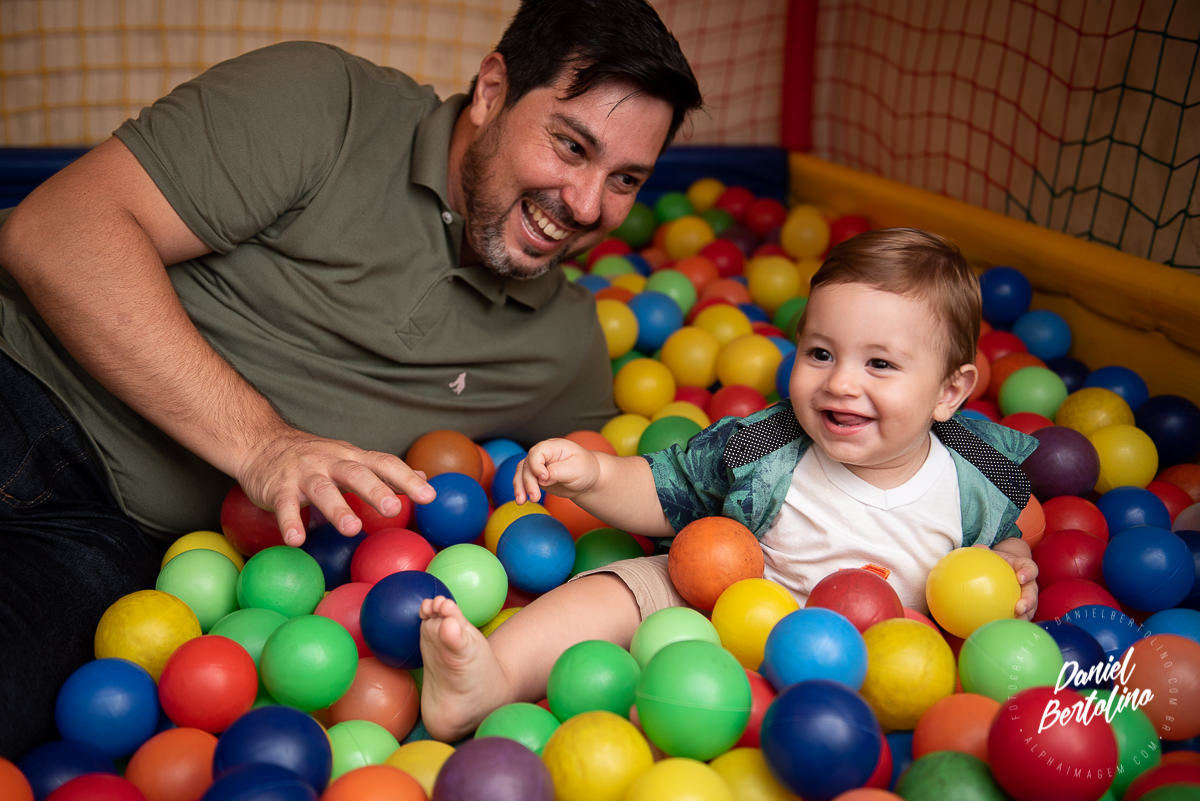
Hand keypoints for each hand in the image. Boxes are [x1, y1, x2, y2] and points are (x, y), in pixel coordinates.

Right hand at [236, 426, 434, 545]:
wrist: (261, 443)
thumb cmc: (315, 458)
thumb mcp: (352, 459)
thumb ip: (385, 472)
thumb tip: (424, 478)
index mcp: (352, 457)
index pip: (384, 464)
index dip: (407, 479)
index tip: (429, 496)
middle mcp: (330, 462)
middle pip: (356, 473)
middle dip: (375, 490)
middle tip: (392, 508)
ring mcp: (304, 474)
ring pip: (322, 490)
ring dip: (337, 509)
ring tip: (351, 529)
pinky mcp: (278, 488)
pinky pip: (284, 506)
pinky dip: (290, 522)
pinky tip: (296, 540)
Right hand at [513, 438, 599, 503]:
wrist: (588, 478)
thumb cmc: (584, 469)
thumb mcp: (576, 469)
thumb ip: (558, 471)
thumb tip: (542, 479)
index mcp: (553, 447)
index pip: (536, 453)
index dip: (536, 465)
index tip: (544, 478)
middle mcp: (543, 454)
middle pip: (527, 465)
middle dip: (528, 482)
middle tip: (534, 497)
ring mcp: (538, 465)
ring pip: (521, 473)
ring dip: (520, 487)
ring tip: (521, 501)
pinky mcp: (536, 477)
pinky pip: (524, 482)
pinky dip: (521, 490)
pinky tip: (521, 501)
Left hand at [983, 540, 1038, 620]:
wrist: (1003, 568)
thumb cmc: (997, 561)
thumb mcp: (991, 554)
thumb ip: (984, 551)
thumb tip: (978, 548)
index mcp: (1024, 568)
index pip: (1029, 568)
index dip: (1028, 572)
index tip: (1021, 576)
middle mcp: (1029, 584)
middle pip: (1033, 593)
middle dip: (1028, 601)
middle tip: (1019, 608)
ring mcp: (1027, 598)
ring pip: (1030, 609)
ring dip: (1024, 617)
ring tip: (1013, 624)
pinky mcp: (1022, 609)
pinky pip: (1018, 617)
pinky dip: (1011, 623)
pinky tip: (997, 628)